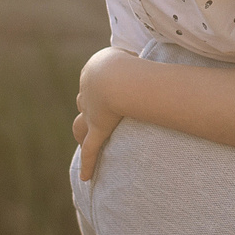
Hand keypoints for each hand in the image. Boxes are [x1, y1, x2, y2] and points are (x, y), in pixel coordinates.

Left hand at [73, 47, 133, 181]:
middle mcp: (87, 91)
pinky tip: (85, 177)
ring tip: (82, 138)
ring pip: (80, 124)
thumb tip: (154, 58)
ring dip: (81, 131)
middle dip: (88, 105)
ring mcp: (90, 112)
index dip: (104, 83)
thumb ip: (141, 60)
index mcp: (95, 69)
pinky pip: (90, 149)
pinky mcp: (97, 129)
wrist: (120, 79)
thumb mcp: (134, 56)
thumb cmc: (132, 64)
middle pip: (84, 100)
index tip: (113, 86)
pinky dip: (87, 164)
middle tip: (96, 110)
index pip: (95, 78)